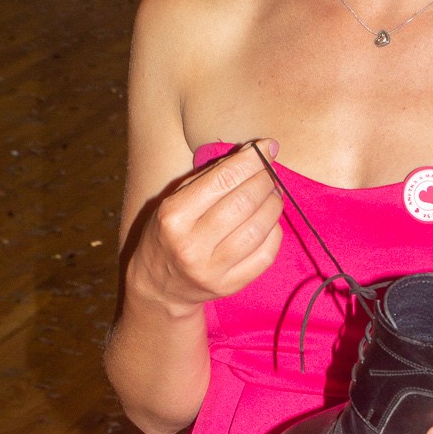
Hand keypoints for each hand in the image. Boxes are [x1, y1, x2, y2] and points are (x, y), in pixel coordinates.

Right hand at [131, 140, 283, 312]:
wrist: (158, 286)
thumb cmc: (168, 234)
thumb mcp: (174, 202)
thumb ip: (210, 177)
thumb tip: (253, 152)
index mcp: (173, 216)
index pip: (223, 179)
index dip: (252, 160)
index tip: (269, 147)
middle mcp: (191, 244)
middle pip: (244, 203)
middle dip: (265, 181)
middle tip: (270, 173)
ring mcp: (211, 269)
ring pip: (258, 229)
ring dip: (273, 205)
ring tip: (273, 195)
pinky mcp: (229, 286)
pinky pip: (265, 255)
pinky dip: (275, 233)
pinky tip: (270, 223)